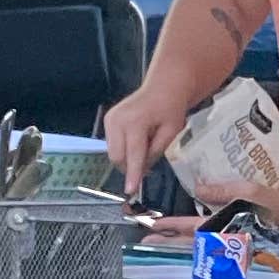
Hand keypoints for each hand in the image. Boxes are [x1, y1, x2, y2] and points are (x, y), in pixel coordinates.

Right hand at [102, 79, 188, 198]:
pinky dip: (123, 149)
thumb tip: (143, 169)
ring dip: (127, 158)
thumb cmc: (171, 109)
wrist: (162, 88)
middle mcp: (118, 120)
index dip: (133, 174)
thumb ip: (156, 152)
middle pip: (118, 157)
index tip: (130, 190)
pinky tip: (136, 141)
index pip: (133, 154)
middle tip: (148, 167)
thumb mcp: (171, 132)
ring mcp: (110, 119)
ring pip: (113, 153)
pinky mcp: (107, 119)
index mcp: (135, 122)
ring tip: (144, 146)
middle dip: (130, 167)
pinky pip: (112, 145)